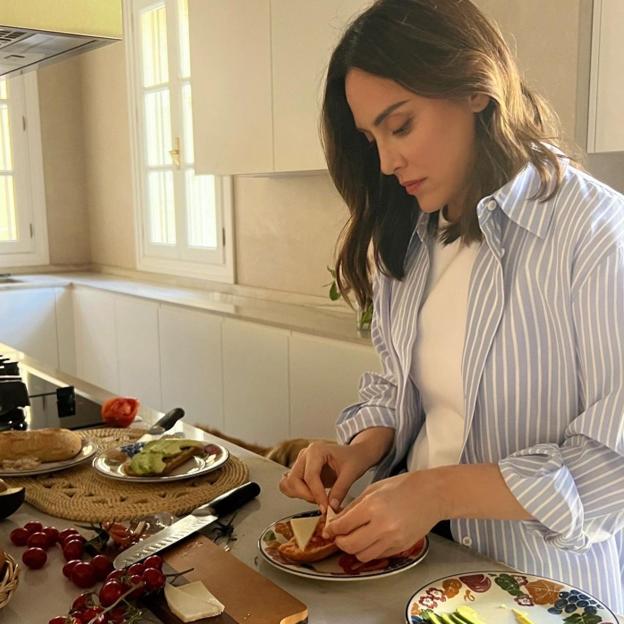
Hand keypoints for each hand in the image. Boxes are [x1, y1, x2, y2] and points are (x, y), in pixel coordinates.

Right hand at [279, 441, 372, 510]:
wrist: (356, 454)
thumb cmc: (354, 458)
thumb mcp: (352, 473)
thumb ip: (341, 490)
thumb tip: (331, 507)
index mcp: (317, 450)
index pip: (310, 476)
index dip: (317, 494)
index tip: (325, 508)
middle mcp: (305, 454)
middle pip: (294, 479)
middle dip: (307, 495)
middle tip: (323, 504)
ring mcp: (300, 462)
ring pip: (289, 483)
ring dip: (301, 495)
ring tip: (319, 499)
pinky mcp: (300, 470)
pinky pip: (290, 484)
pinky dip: (297, 493)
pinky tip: (312, 496)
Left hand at [323, 470, 443, 561]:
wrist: (432, 494)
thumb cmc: (403, 486)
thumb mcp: (373, 489)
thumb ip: (354, 506)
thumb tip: (337, 520)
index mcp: (372, 507)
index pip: (344, 526)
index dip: (332, 529)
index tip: (327, 530)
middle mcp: (382, 526)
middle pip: (350, 545)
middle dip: (340, 542)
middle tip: (338, 536)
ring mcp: (393, 539)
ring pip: (362, 555)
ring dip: (354, 549)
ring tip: (354, 538)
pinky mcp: (401, 547)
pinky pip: (377, 555)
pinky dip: (369, 550)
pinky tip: (369, 539)